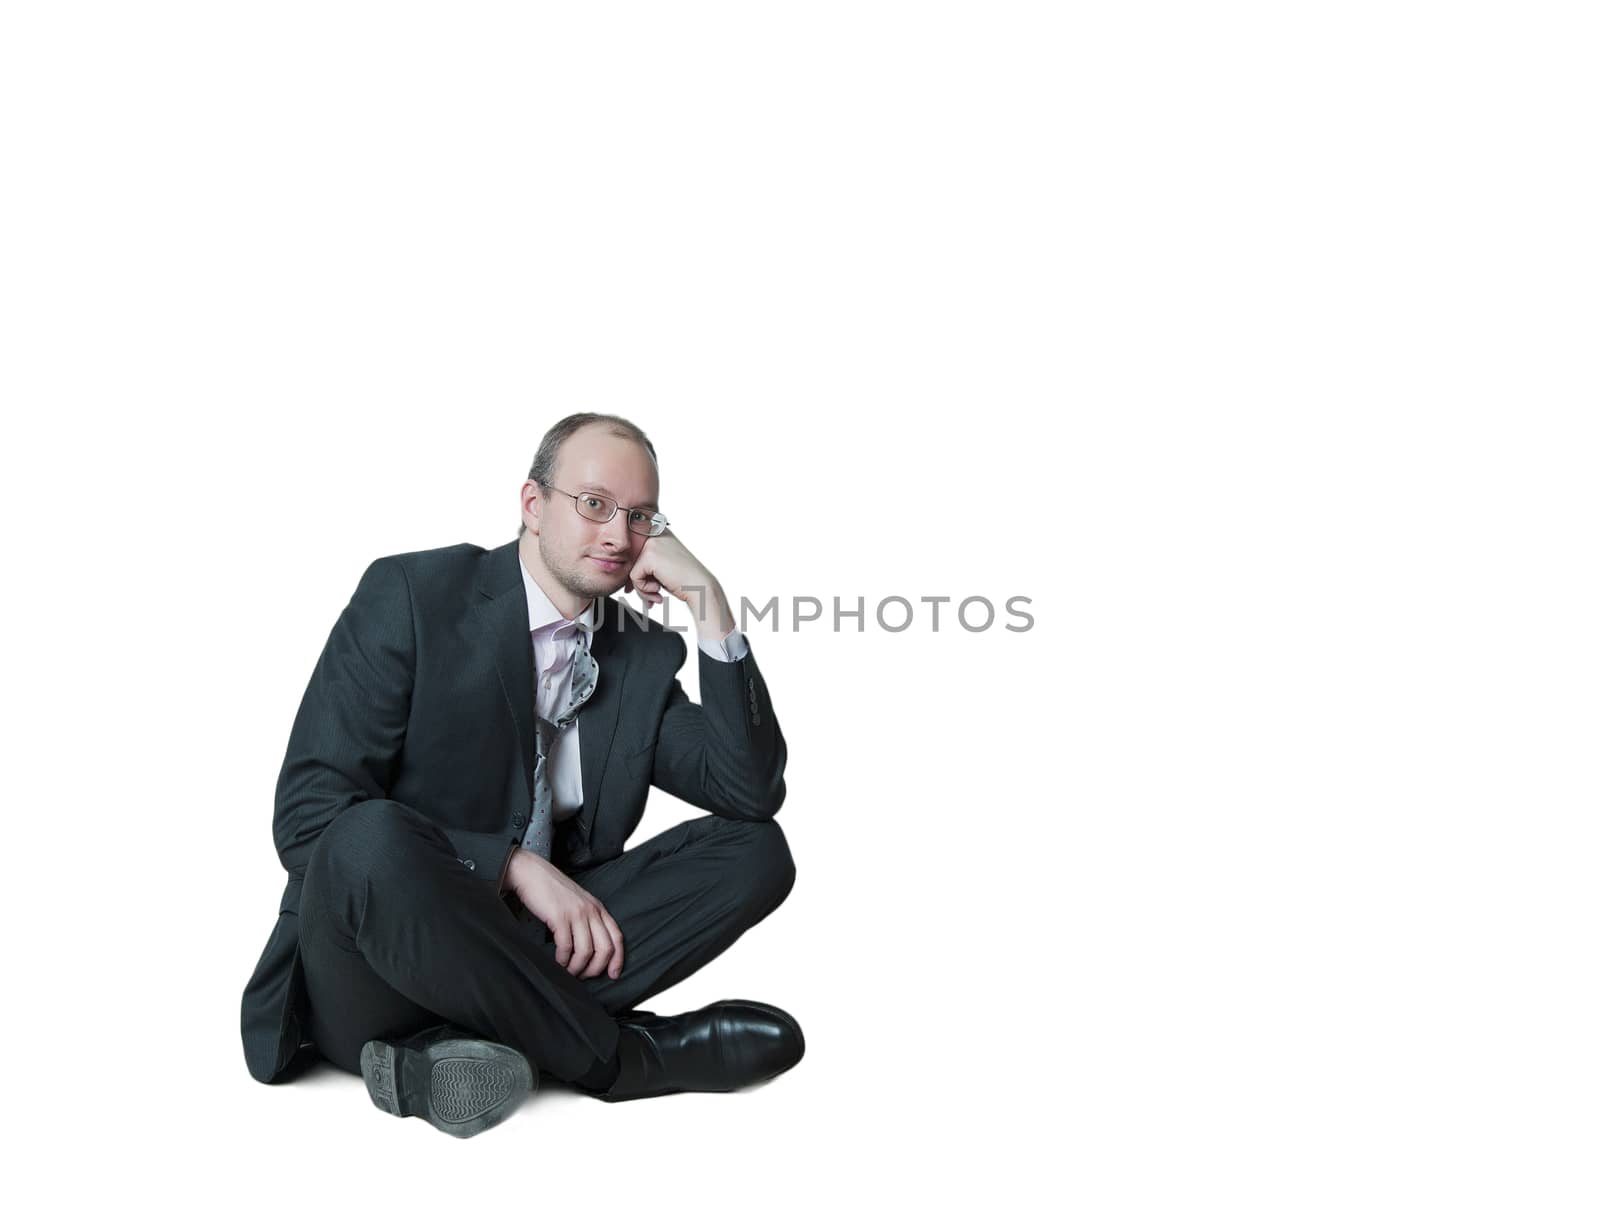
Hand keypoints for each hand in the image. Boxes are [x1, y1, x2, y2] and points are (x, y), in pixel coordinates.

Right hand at [505, 849, 623, 979]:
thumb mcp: (578, 902)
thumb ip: (588, 919)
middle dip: (596, 968)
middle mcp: (591, 910)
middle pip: (605, 948)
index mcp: (598, 908)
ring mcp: (576, 913)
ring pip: (586, 951)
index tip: (613, 974)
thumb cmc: (552, 891)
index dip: (618, 959)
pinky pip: (566, 947)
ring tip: (569, 972)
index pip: (617, 937)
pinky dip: (563, 960)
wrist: (531, 873)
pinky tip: (558, 962)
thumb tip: (591, 950)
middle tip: (584, 976)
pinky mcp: (559, 916)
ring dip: (578, 968)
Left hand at [625, 532, 734, 636]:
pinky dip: (644, 589)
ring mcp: (652, 543)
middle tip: (652, 595)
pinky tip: (659, 590)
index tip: (650, 587)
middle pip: (631, 561)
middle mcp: (655, 534)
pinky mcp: (649, 556)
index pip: (634, 552)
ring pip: (631, 570)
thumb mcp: (662, 569)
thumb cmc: (684, 581)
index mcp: (659, 532)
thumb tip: (625, 582)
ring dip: (642, 588)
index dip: (638, 574)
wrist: (700, 587)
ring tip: (657, 594)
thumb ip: (645, 568)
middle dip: (639, 583)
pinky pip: (634, 577)